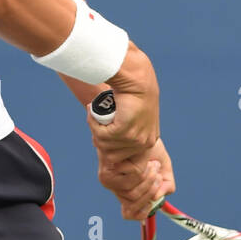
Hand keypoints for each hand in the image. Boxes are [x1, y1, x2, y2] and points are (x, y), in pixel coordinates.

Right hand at [87, 43, 159, 162]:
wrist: (136, 79)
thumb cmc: (132, 94)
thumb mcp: (133, 118)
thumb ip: (124, 133)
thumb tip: (104, 148)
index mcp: (148, 142)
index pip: (123, 160)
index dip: (109, 147)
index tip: (102, 133)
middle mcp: (144, 143)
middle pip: (111, 157)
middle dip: (100, 140)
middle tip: (97, 122)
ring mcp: (135, 139)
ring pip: (104, 146)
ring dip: (95, 130)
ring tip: (96, 114)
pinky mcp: (124, 131)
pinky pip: (101, 135)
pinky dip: (93, 123)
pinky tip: (92, 111)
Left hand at [93, 136, 174, 221]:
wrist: (134, 129)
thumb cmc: (147, 148)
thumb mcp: (162, 168)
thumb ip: (165, 185)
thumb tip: (158, 198)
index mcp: (129, 192)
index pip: (132, 214)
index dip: (144, 211)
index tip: (155, 195)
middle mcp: (118, 191)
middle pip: (135, 206)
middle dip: (151, 188)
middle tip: (156, 170)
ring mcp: (110, 184)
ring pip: (133, 193)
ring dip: (147, 177)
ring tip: (151, 162)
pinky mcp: (106, 174)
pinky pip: (129, 181)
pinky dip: (140, 169)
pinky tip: (140, 157)